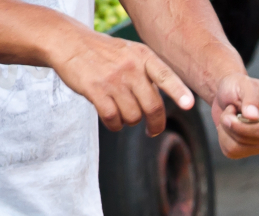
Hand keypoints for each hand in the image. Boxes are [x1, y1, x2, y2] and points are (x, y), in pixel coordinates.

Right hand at [52, 33, 194, 133]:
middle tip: (153, 131)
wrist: (69, 42)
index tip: (189, 105)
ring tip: (123, 114)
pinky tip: (113, 121)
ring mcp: (113, 79)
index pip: (165, 76)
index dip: (179, 92)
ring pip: (133, 116)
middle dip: (155, 124)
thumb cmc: (103, 52)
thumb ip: (148, 72)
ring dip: (130, 122)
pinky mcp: (96, 90)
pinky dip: (115, 125)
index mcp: (143, 56)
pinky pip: (113, 119)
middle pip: (152, 106)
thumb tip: (164, 102)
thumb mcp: (130, 52)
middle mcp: (131, 67)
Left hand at [210, 73, 258, 158]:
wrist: (226, 94)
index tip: (229, 110)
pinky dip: (223, 138)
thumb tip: (254, 116)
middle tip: (228, 110)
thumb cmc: (238, 86)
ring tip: (229, 117)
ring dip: (225, 131)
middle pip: (250, 140)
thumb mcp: (245, 85)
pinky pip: (231, 152)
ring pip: (238, 148)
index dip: (242, 125)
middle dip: (231, 125)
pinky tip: (228, 127)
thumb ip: (251, 99)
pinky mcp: (248, 151)